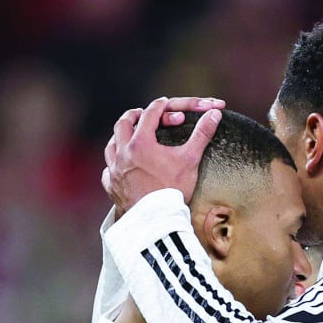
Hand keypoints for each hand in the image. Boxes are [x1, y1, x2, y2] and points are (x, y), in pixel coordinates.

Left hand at [101, 96, 225, 215]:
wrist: (157, 219)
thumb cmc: (174, 189)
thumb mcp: (190, 159)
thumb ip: (202, 134)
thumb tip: (215, 113)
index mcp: (141, 142)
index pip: (149, 115)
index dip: (160, 107)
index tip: (164, 103)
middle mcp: (123, 153)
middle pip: (122, 124)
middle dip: (133, 116)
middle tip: (140, 113)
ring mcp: (115, 170)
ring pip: (111, 146)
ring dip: (119, 138)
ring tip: (126, 136)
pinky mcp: (112, 187)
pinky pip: (107, 171)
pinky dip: (113, 165)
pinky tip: (118, 168)